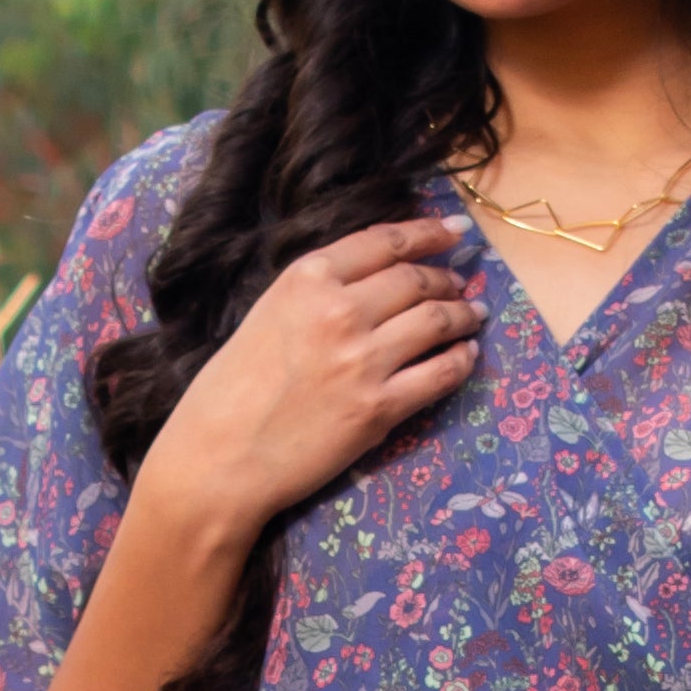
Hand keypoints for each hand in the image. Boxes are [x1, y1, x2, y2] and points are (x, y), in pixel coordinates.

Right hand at [135, 222, 479, 557]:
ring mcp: (363, 360)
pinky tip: (466, 355)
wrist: (217, 459)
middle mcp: (339, 310)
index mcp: (306, 279)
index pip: (384, 242)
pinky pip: (440, 374)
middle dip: (446, 278)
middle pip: (415, 280)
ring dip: (462, 315)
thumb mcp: (267, 314)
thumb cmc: (229, 390)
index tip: (453, 230)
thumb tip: (369, 282)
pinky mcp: (379, 408)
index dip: (427, 232)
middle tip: (460, 284)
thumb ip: (315, 292)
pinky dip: (461, 361)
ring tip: (472, 316)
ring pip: (436, 321)